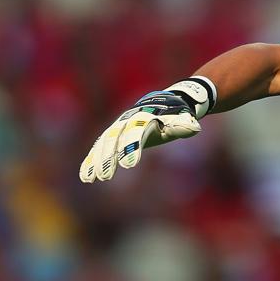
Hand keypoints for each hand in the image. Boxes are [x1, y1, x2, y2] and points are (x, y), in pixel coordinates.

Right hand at [79, 77, 214, 182]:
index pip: (136, 134)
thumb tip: (194, 128)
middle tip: (105, 177)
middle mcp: (128, 121)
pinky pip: (101, 147)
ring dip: (97, 161)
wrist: (168, 101)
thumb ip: (184, 124)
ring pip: (104, 144)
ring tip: (90, 179)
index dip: (132, 148)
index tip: (129, 165)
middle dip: (108, 158)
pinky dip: (92, 160)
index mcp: (145, 118)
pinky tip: (86, 176)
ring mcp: (119, 126)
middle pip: (115, 139)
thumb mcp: (183, 118)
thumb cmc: (177, 113)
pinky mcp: (114, 133)